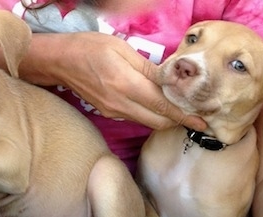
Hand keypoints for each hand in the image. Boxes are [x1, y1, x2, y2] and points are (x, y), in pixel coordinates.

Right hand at [17, 32, 206, 130]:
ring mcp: (113, 111)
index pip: (162, 106)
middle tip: (196, 113)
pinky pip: (136, 118)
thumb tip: (172, 80)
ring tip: (180, 108)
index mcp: (126, 84)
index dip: (184, 115)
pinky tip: (157, 104)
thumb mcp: (122, 49)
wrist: (59, 62)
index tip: (202, 121)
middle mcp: (120, 104)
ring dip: (165, 118)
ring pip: (147, 122)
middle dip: (178, 120)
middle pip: (158, 121)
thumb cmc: (89, 48)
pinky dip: (150, 115)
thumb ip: (148, 68)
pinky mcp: (108, 113)